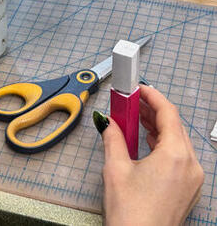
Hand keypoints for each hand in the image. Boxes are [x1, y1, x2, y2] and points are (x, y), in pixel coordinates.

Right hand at [96, 85, 203, 225]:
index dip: (152, 96)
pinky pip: (180, 157)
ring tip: (136, 118)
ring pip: (178, 141)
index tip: (139, 88)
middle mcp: (190, 166)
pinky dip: (164, 144)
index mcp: (175, 156)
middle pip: (175, 125)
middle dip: (153, 110)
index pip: (168, 112)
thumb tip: (108, 122)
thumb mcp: (115, 168)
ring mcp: (192, 179)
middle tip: (132, 102)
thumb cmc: (131, 216)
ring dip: (158, 127)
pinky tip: (147, 141)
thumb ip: (112, 137)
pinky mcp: (188, 190)